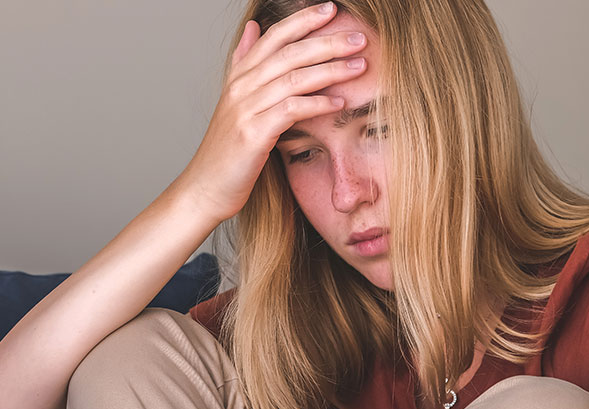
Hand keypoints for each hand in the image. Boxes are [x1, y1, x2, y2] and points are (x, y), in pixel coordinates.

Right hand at [176, 2, 367, 222]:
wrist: (205, 188)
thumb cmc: (227, 150)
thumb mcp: (235, 102)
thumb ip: (245, 64)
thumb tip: (254, 29)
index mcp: (239, 76)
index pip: (274, 36)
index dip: (303, 20)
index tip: (332, 9)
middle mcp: (241, 87)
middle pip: (289, 53)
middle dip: (327, 41)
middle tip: (359, 37)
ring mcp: (245, 109)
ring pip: (293, 78)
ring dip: (331, 70)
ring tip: (360, 65)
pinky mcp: (253, 134)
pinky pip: (291, 110)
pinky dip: (318, 104)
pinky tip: (341, 103)